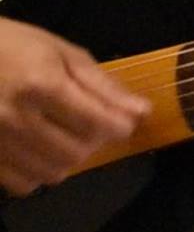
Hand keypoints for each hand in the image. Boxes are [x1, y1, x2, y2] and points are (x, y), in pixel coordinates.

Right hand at [0, 16, 148, 194]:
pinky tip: (39, 151)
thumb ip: (102, 84)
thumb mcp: (61, 52)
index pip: (97, 123)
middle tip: (92, 124)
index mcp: (41, 85)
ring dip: (70, 158)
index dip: (121, 127)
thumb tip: (141, 111)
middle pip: (76, 153)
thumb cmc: (12, 46)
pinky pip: (23, 184)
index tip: (125, 121)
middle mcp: (16, 118)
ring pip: (52, 173)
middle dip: (96, 142)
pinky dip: (39, 173)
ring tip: (65, 135)